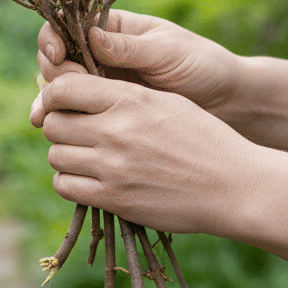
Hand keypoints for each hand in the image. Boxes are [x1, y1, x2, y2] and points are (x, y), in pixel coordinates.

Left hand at [33, 71, 263, 235]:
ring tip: (87, 157)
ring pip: (55, 156)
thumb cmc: (201, 139)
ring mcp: (113, 167)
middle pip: (52, 124)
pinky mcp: (114, 199)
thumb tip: (72, 92)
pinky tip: (90, 180)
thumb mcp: (164, 102)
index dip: (53, 95)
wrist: (235, 187)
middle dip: (59, 127)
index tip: (59, 103)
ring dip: (66, 156)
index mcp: (129, 99)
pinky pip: (65, 187)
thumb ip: (119, 95)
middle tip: (77, 133)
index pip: (62, 88)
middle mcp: (116, 131)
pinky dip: (71, 183)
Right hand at [35, 10, 243, 116]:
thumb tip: (88, 37)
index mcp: (113, 29)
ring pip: (59, 88)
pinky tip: (50, 129)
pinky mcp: (105, 112)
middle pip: (56, 58)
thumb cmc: (203, 66)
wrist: (229, 103)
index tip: (57, 54)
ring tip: (43, 118)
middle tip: (57, 93)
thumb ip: (128, 48)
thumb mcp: (168, 53)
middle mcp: (100, 54)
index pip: (67, 25)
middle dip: (50, 74)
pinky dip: (59, 119)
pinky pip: (74, 112)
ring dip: (47, 100)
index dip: (53, 38)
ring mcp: (101, 85)